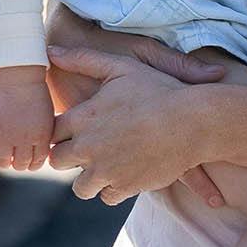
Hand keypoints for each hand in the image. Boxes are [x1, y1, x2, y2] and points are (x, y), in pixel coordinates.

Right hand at [0, 75, 56, 170]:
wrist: (19, 80)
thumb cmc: (37, 96)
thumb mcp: (47, 117)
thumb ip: (44, 135)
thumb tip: (41, 152)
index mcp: (41, 137)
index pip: (37, 162)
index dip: (33, 164)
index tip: (31, 161)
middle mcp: (23, 139)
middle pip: (20, 165)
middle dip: (20, 164)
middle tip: (17, 159)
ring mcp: (6, 135)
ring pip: (3, 162)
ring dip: (5, 161)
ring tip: (6, 155)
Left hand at [46, 47, 218, 207]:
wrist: (195, 122)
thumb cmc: (160, 90)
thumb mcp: (122, 66)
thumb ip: (84, 59)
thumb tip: (51, 49)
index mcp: (83, 118)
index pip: (51, 133)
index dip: (61, 132)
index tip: (74, 130)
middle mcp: (88, 147)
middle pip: (58, 161)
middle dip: (69, 156)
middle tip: (88, 149)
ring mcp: (106, 170)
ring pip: (81, 186)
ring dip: (90, 177)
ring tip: (105, 166)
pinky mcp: (125, 187)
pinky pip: (107, 197)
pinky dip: (114, 189)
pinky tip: (125, 174)